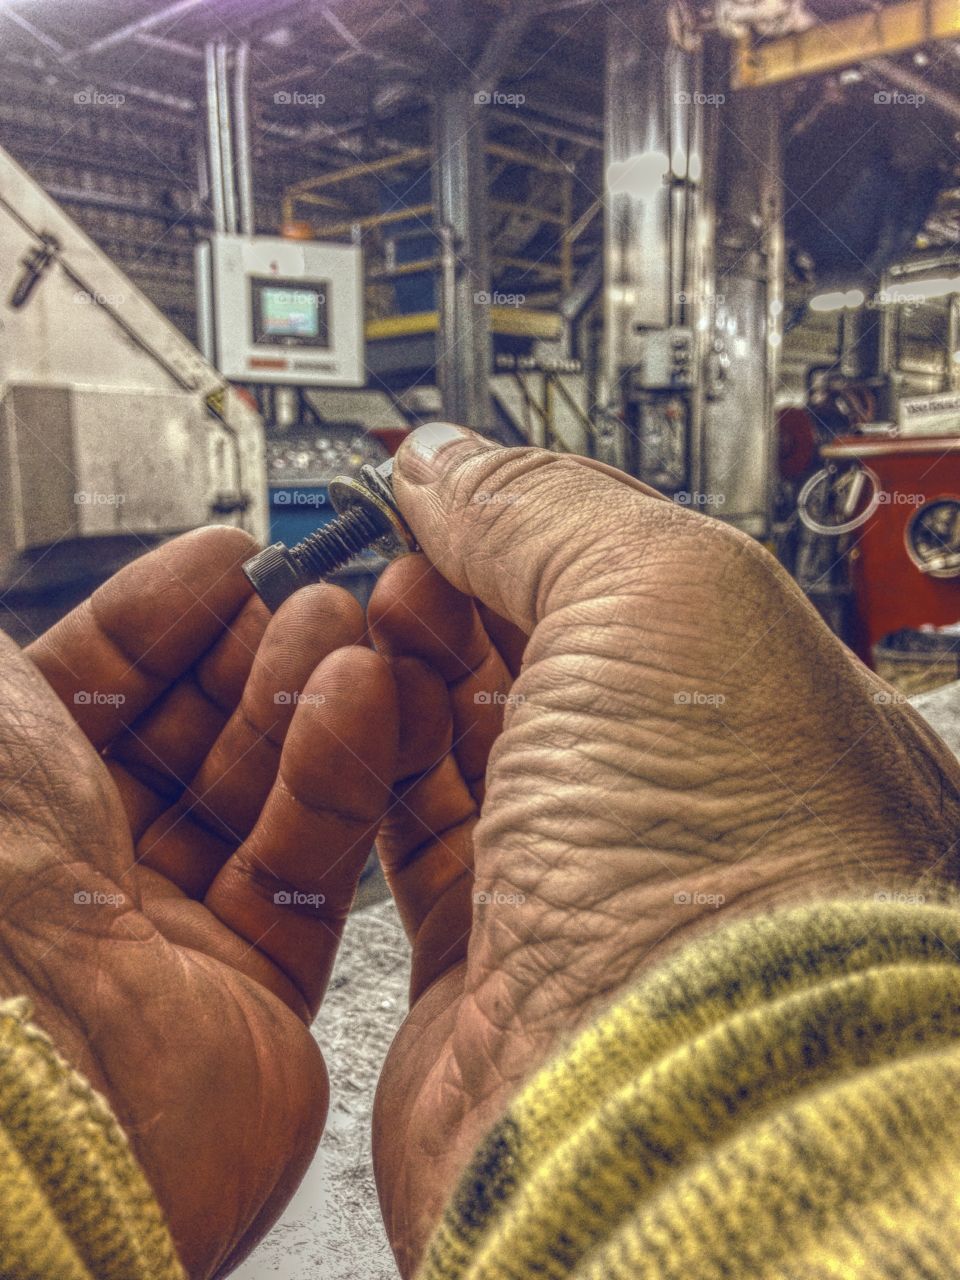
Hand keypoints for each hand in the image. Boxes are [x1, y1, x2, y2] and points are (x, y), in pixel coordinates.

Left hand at [0, 527, 396, 1277]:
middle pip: (187, 734)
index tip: (223, 561)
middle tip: (304, 591)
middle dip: (246, 652)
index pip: (93, 689)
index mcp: (9, 806)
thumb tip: (50, 641)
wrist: (32, 1093)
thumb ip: (23, 674)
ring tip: (346, 629)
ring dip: (304, 703)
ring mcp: (165, 928)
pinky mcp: (253, 986)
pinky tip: (359, 703)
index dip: (160, 618)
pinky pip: (304, 866)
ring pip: (256, 793)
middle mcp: (78, 870)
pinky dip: (337, 780)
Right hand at [368, 424, 959, 1272]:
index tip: (452, 499)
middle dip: (459, 596)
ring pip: (475, 751)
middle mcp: (688, 813)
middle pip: (550, 667)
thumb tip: (445, 461)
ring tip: (357, 622)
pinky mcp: (497, 968)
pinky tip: (345, 712)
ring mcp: (591, 893)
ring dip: (404, 674)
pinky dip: (371, 769)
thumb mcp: (656, 597)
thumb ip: (544, 510)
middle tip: (393, 556)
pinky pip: (418, 844)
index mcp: (773, 717)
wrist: (672, 1114)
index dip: (536, 531)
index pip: (639, 587)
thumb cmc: (731, 880)